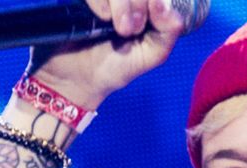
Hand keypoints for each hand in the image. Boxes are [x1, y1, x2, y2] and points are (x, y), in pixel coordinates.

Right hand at [27, 0, 188, 108]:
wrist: (78, 81)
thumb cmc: (115, 68)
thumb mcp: (152, 54)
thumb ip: (169, 30)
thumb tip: (163, 4)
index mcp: (144, 4)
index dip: (157, 0)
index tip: (149, 21)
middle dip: (139, 5)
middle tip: (130, 31)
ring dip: (123, 4)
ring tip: (119, 30)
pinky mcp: (82, 1)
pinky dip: (101, 1)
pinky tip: (102, 18)